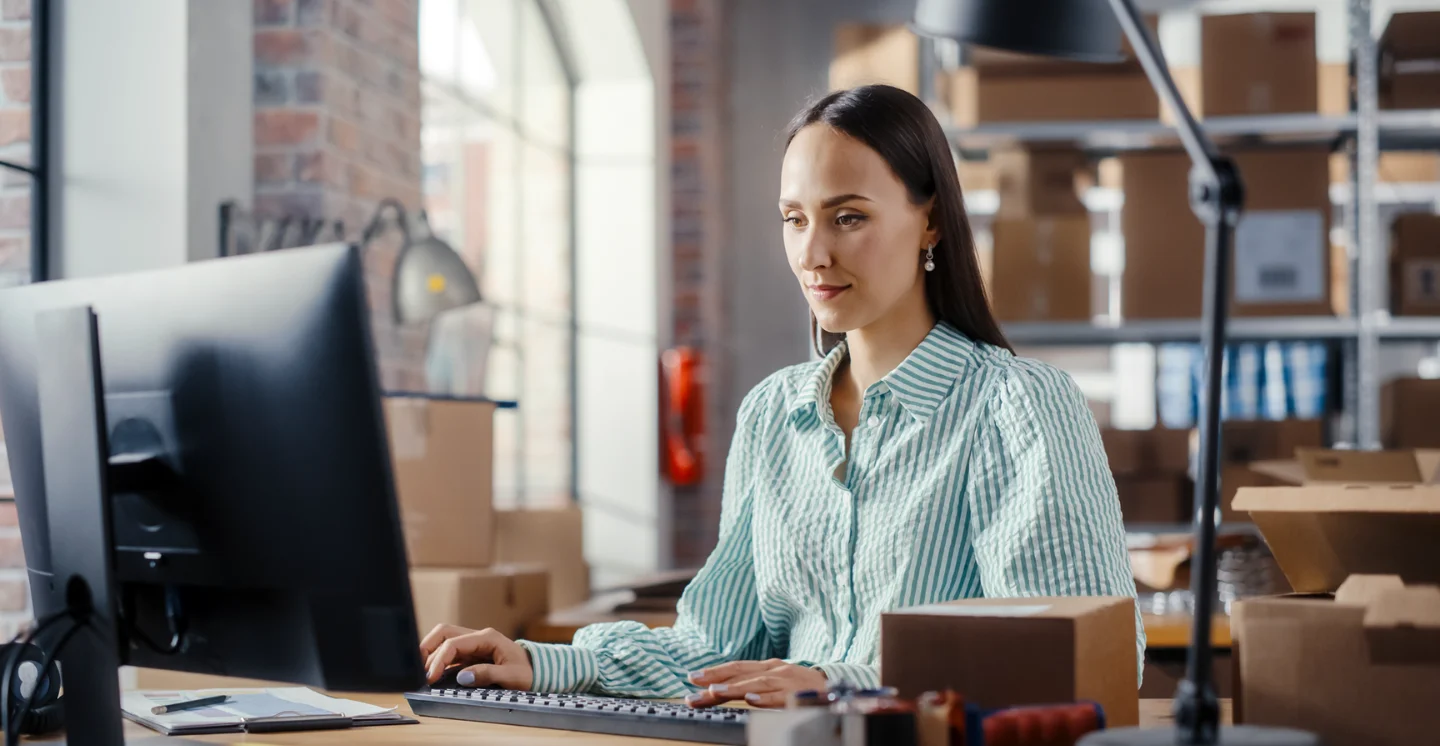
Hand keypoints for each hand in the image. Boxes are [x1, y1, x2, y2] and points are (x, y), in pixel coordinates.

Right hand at [419, 624, 533, 689]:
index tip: (430, 677)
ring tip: (423, 673)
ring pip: (444, 640)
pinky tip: (433, 674)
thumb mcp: (512, 676)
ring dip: (431, 653)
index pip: (454, 642)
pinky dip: (438, 661)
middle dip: (427, 648)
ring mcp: (474, 644)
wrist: (538, 671)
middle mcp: (478, 637)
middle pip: (444, 632)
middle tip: (419, 670)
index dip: (438, 659)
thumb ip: (488, 674)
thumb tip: (463, 677)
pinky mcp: (471, 654)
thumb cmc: (527, 673)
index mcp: (487, 637)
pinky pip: (449, 653)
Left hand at [684, 659, 826, 708]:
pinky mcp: (798, 694)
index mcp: (766, 667)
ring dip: (735, 688)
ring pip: (757, 683)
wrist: (833, 686)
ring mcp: (786, 681)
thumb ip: (751, 682)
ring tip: (716, 693)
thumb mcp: (774, 680)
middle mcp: (774, 670)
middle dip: (716, 680)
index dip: (714, 672)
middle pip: (741, 674)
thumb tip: (721, 688)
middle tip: (695, 687)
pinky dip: (765, 698)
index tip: (692, 678)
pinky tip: (751, 700)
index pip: (735, 667)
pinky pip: (780, 697)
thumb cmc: (799, 685)